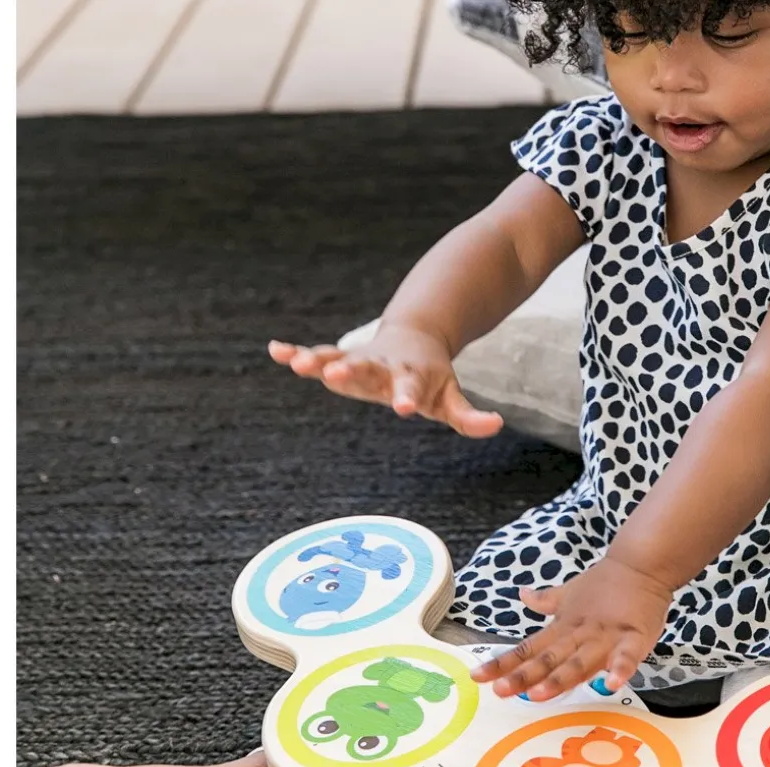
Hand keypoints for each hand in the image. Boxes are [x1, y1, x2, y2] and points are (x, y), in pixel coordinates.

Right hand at [268, 328, 502, 437]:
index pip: (411, 389)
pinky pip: (316, 354)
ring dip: (316, 360)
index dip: (408, 398)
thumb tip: (496, 425)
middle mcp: (382, 366)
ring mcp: (359, 360)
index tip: (405, 409)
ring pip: (336, 358)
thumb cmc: (432, 377)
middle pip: (367, 369)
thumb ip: (469, 416)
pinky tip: (274, 350)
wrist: (416, 338)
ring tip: (295, 364)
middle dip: (351, 372)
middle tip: (335, 376)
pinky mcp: (341, 358)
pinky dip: (295, 352)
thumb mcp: (451, 398)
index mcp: (411, 377)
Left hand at [470, 556, 673, 700]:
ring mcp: (605, 637)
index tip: (478, 676)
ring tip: (540, 694)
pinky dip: (620, 669)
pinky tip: (611, 683)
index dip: (503, 663)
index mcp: (562, 628)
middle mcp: (579, 635)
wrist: (641, 565)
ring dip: (559, 678)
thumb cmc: (605, 584)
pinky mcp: (634, 638)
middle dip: (524, 676)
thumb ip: (546, 600)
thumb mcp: (569, 593)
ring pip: (579, 662)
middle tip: (501, 691)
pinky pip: (627, 656)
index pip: (528, 649)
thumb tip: (522, 594)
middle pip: (548, 659)